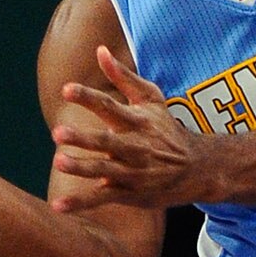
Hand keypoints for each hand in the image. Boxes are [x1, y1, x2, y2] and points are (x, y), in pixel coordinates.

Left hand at [51, 44, 203, 207]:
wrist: (197, 169)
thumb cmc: (166, 129)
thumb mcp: (150, 100)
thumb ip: (122, 76)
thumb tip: (99, 50)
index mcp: (137, 121)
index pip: (110, 106)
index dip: (88, 98)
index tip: (66, 89)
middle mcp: (135, 146)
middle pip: (106, 141)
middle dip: (84, 138)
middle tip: (58, 132)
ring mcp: (132, 172)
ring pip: (103, 170)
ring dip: (81, 168)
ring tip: (59, 162)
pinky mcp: (129, 193)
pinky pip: (101, 198)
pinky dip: (80, 203)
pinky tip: (58, 205)